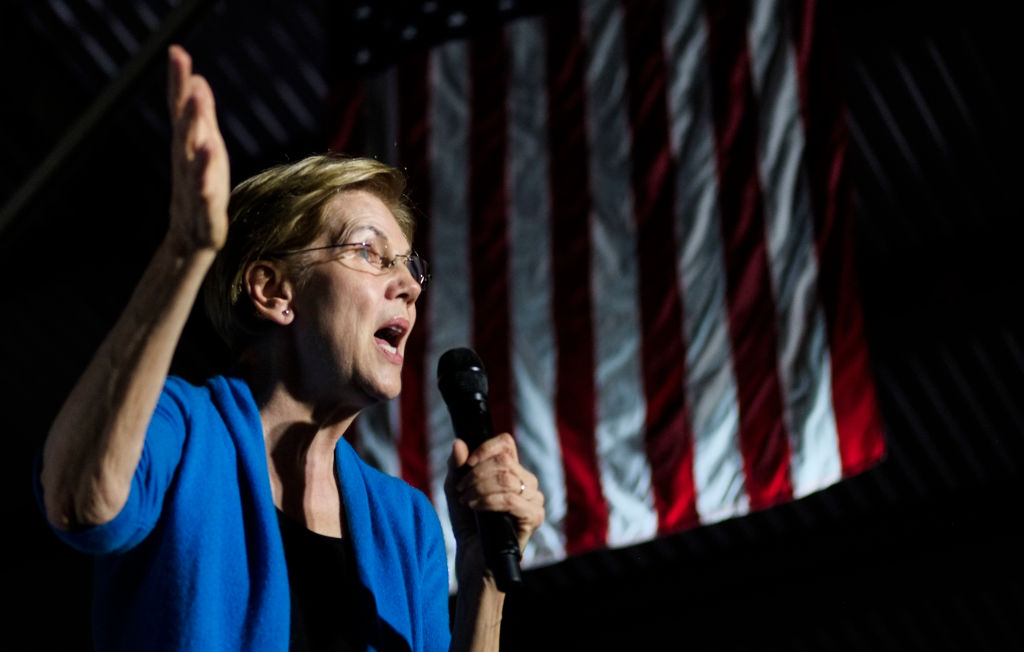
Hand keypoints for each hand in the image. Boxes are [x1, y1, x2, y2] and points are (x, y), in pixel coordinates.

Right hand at [166, 45, 228, 253]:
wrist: (191, 239)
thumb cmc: (201, 189)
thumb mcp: (206, 148)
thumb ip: (203, 117)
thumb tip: (199, 81)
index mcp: (188, 147)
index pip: (180, 111)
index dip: (177, 82)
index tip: (176, 52)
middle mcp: (187, 163)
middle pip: (185, 131)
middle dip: (187, 105)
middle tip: (188, 76)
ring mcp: (195, 188)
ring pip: (194, 162)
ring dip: (197, 139)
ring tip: (201, 116)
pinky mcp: (206, 214)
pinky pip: (206, 198)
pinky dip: (206, 182)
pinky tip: (210, 169)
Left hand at [445, 433, 544, 581]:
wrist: (472, 557)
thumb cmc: (467, 524)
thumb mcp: (455, 490)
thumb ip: (456, 466)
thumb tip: (459, 443)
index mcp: (512, 472)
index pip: (507, 444)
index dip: (486, 448)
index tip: (468, 463)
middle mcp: (527, 483)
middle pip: (505, 461)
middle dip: (476, 474)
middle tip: (461, 490)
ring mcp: (534, 500)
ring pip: (508, 479)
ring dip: (480, 488)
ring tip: (466, 500)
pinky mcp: (534, 517)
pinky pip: (512, 499)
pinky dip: (489, 500)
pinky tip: (476, 507)